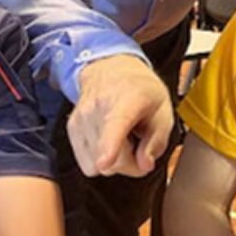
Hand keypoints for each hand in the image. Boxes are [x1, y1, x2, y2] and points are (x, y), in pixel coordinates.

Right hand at [69, 55, 172, 177]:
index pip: (115, 126)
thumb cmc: (140, 90)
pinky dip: (100, 158)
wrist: (112, 70)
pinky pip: (87, 165)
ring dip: (114, 161)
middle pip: (111, 160)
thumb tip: (144, 165)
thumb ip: (157, 141)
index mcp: (126, 100)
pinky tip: (108, 141)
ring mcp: (81, 119)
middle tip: (140, 149)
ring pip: (97, 165)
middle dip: (130, 164)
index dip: (109, 148)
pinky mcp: (72, 129)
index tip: (104, 161)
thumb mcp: (163, 111)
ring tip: (123, 139)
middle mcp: (97, 108)